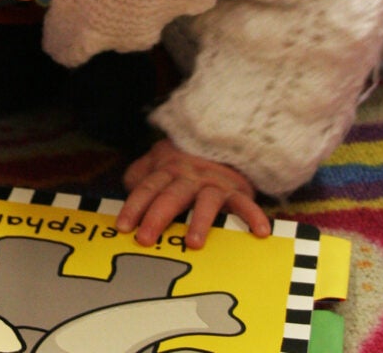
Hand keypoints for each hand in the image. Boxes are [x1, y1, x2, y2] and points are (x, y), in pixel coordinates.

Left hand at [116, 139, 269, 248]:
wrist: (222, 138)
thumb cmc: (183, 160)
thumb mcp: (157, 161)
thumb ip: (139, 175)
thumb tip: (127, 190)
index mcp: (167, 170)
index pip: (147, 188)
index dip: (134, 206)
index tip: (123, 227)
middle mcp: (189, 176)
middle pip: (171, 196)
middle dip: (157, 217)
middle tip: (145, 239)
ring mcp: (214, 183)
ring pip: (206, 201)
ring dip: (199, 221)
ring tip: (193, 243)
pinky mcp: (237, 190)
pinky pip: (245, 203)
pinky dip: (253, 216)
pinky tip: (259, 232)